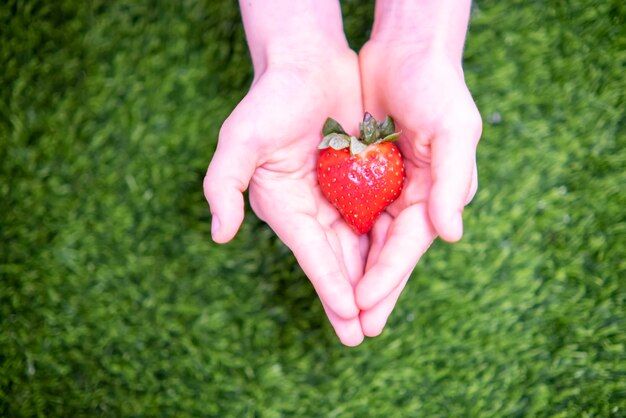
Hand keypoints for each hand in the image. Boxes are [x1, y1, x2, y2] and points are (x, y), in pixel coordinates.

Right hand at [204, 46, 366, 345]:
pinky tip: (397, 268)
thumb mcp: (241, 138)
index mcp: (283, 204)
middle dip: (348, 297)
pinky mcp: (358, 180)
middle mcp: (308, 206)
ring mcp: (335, 195)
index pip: (311, 251)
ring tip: (380, 315)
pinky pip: (375, 216)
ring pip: (358, 245)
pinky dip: (384, 243)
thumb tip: (219, 235)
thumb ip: (223, 185)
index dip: (329, 284)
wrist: (306, 63)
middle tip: (363, 335)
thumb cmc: (271, 98)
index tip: (349, 317)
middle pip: (334, 258)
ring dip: (369, 279)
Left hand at [356, 39, 481, 335]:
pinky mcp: (366, 175)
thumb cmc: (436, 88)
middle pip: (389, 253)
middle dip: (374, 291)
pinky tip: (329, 262)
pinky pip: (352, 214)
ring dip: (355, 274)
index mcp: (436, 195)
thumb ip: (454, 182)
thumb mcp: (455, 130)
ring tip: (339, 310)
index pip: (408, 245)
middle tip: (356, 332)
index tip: (365, 306)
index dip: (388, 277)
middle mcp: (414, 198)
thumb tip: (449, 236)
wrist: (406, 52)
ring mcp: (389, 188)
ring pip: (368, 241)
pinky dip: (342, 240)